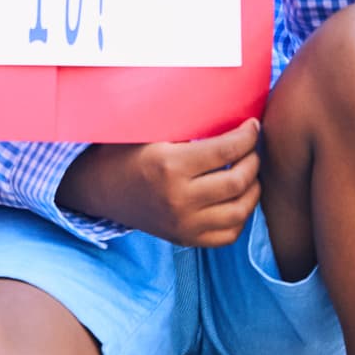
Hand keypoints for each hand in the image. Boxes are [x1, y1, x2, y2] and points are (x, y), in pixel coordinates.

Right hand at [58, 119, 260, 247]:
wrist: (101, 189)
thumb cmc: (126, 152)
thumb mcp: (151, 132)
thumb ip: (187, 126)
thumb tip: (227, 115)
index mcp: (170, 165)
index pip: (226, 150)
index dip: (247, 136)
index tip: (253, 126)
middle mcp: (179, 198)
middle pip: (238, 181)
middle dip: (253, 160)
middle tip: (253, 148)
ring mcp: (183, 224)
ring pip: (240, 211)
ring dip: (253, 189)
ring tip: (249, 172)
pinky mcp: (185, 239)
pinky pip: (228, 234)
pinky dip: (240, 216)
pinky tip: (236, 198)